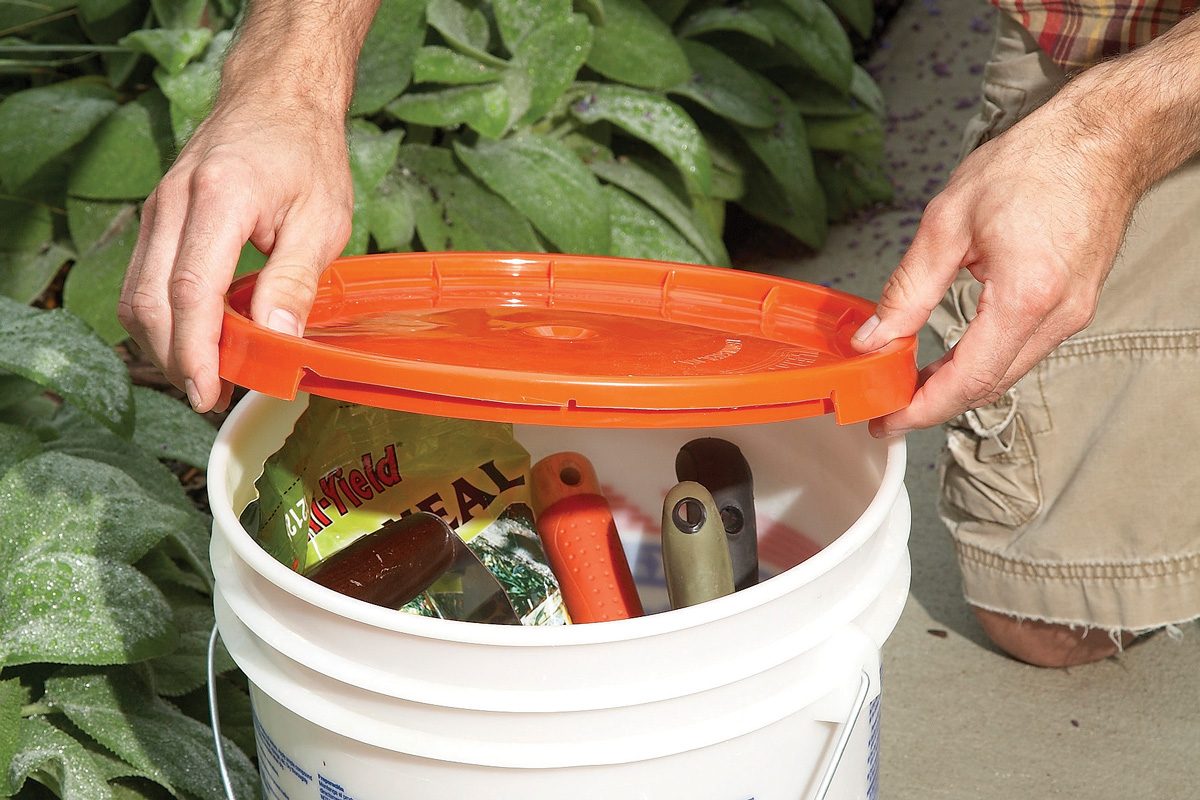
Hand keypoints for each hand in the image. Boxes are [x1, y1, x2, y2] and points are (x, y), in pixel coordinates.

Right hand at [119, 100, 351, 412]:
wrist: (277, 96)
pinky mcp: (157, 217)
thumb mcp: (323, 220)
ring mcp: (158, 207)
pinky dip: (161, 317)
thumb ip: (295, 282)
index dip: (195, 350)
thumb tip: (277, 342)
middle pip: (152, 299)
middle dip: (174, 357)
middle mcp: (174, 201)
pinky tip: (194, 338)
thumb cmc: (306, 154)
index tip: (207, 390)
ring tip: (203, 374)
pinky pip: (143, 278)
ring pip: (137, 293)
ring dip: (163, 342)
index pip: (191, 290)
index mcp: (220, 197)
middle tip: (208, 394)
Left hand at [851, 80, 1141, 436]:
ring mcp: (1073, 314)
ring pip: (1007, 373)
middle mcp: (1057, 315)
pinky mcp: (1075, 306)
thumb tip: (875, 336)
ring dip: (958, 384)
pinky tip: (952, 356)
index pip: (967, 380)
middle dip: (934, 404)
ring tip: (910, 383)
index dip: (921, 409)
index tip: (886, 421)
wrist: (1101, 139)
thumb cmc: (1034, 164)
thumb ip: (908, 289)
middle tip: (887, 406)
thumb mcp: (948, 222)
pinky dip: (984, 361)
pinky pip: (1023, 351)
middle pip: (988, 386)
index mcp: (1025, 296)